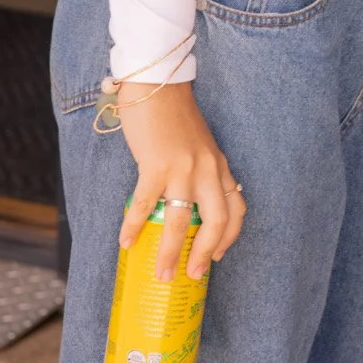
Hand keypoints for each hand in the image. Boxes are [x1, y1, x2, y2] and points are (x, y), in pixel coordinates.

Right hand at [117, 82, 246, 280]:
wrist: (158, 86)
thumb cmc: (175, 116)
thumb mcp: (199, 145)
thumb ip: (200, 171)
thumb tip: (186, 204)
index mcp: (219, 166)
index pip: (236, 208)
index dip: (229, 237)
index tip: (219, 257)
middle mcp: (207, 170)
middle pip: (216, 222)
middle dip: (205, 254)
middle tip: (192, 276)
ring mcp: (183, 169)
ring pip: (179, 222)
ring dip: (169, 252)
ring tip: (160, 273)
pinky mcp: (156, 166)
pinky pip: (144, 205)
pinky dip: (134, 227)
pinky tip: (126, 243)